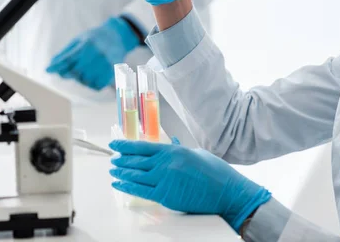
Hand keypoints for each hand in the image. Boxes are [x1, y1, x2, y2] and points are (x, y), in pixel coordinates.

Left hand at [46, 17, 139, 90]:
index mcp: (87, 44)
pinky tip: (92, 76)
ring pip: (86, 81)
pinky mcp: (112, 72)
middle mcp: (97, 54)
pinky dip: (91, 84)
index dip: (56, 66)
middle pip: (76, 72)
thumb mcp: (79, 40)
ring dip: (81, 79)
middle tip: (66, 72)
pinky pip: (97, 85)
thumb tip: (52, 64)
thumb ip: (66, 52)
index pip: (68, 59)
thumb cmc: (94, 38)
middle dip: (69, 74)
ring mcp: (106, 63)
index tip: (47, 70)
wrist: (118, 36)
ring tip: (84, 71)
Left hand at [109, 140, 271, 230]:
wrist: (227, 192)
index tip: (115, 144)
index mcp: (173, 151)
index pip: (142, 146)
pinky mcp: (166, 196)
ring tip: (112, 171)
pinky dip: (127, 187)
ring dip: (121, 173)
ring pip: (135, 176)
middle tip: (113, 158)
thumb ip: (181, 148)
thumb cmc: (216, 172)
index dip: (126, 145)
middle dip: (121, 159)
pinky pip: (141, 191)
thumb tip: (173, 143)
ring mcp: (165, 180)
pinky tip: (119, 184)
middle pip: (136, 161)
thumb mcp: (197, 153)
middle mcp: (166, 164)